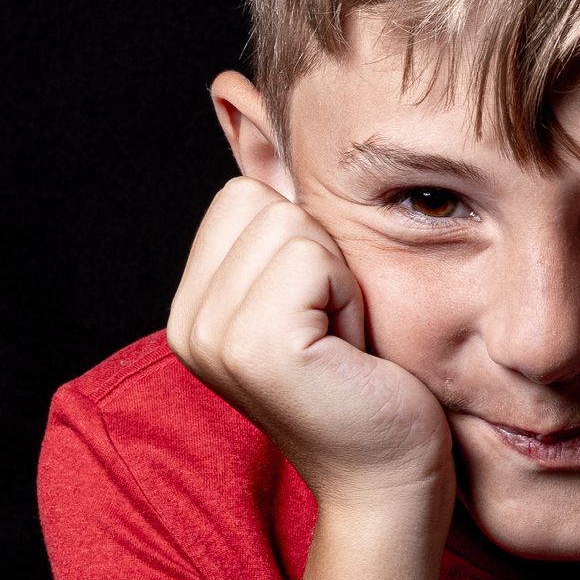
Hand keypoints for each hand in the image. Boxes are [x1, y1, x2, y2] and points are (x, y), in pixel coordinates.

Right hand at [166, 176, 454, 512]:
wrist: (393, 479)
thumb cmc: (371, 388)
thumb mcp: (317, 290)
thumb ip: (280, 218)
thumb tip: (241, 101)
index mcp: (193, 310)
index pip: (241, 197)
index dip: (304, 242)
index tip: (322, 317)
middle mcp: (187, 325)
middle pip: (262, 202)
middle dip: (322, 256)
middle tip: (338, 334)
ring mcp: (213, 338)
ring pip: (292, 225)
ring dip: (340, 279)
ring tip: (344, 344)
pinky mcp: (256, 347)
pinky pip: (315, 257)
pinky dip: (350, 297)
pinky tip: (351, 353)